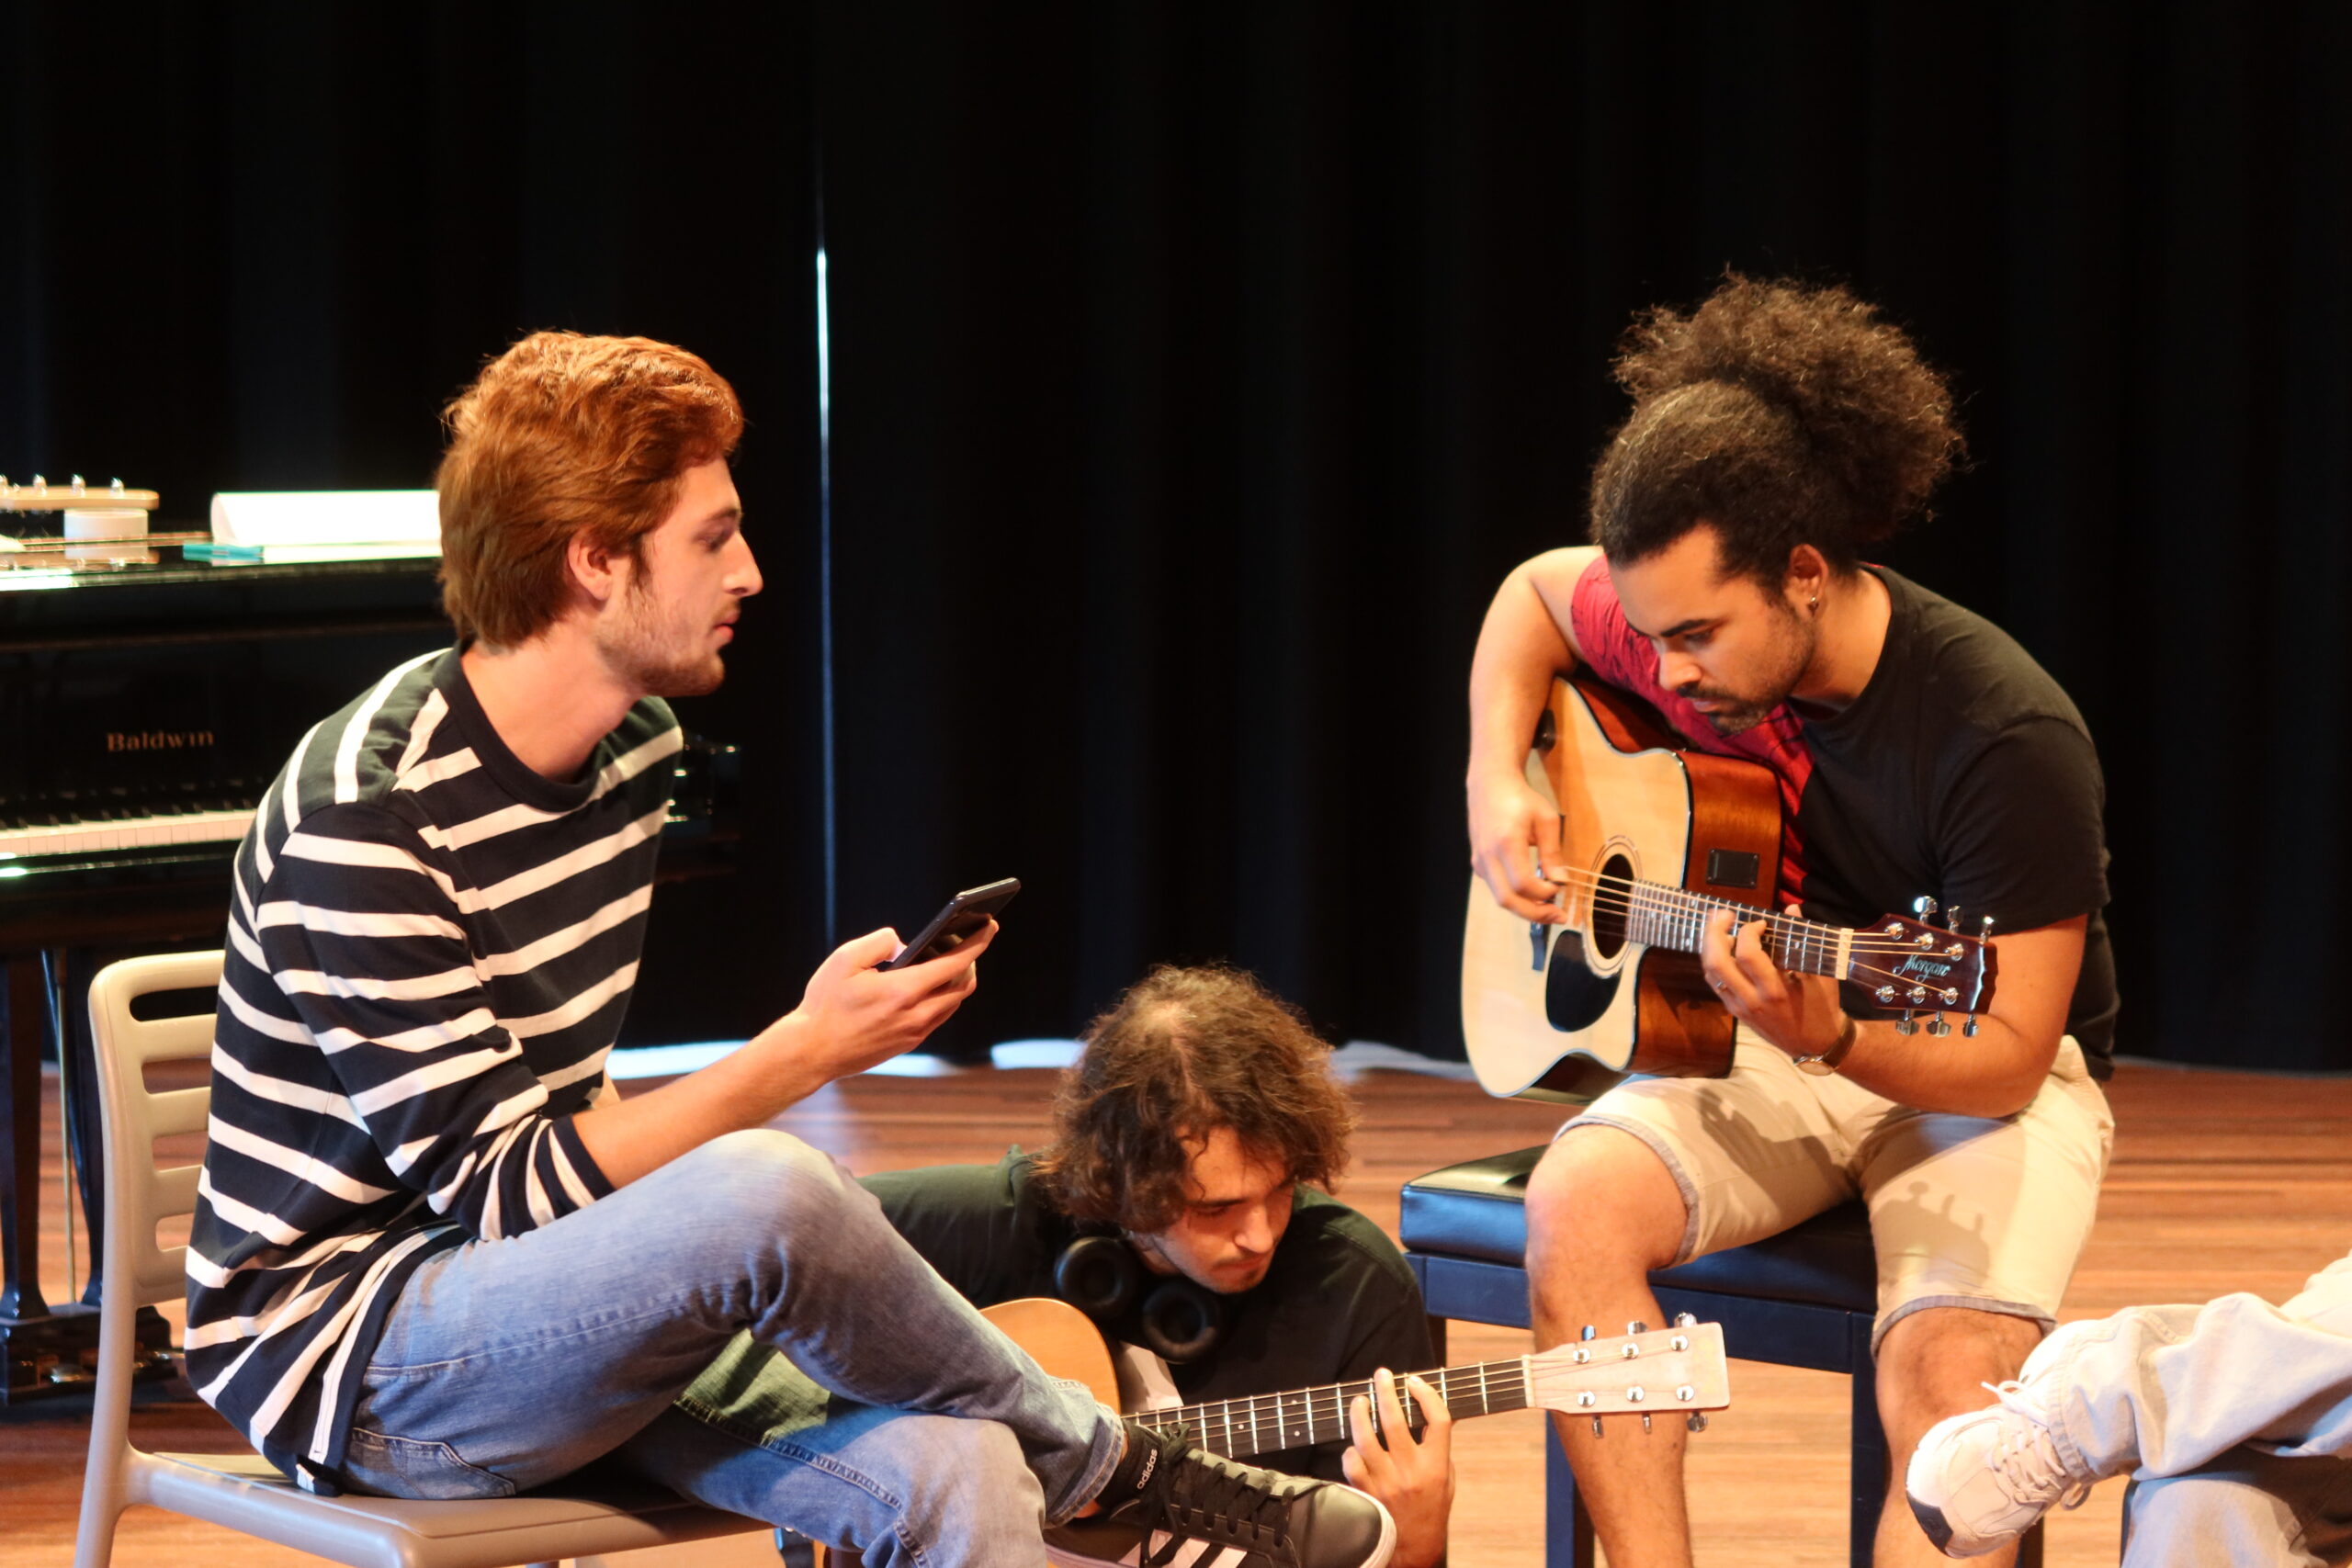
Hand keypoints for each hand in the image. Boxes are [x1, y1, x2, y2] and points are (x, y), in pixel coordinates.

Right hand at [775, 920, 995, 1083]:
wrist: (812, 1051)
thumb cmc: (825, 1003)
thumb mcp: (846, 960)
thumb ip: (880, 942)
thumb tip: (905, 945)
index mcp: (903, 991)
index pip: (955, 964)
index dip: (977, 943)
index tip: (990, 926)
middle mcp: (916, 1015)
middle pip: (963, 985)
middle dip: (969, 960)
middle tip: (964, 940)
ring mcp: (914, 1032)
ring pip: (953, 1003)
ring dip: (957, 979)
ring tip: (946, 959)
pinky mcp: (908, 1043)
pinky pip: (938, 1016)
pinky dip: (942, 996)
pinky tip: (929, 983)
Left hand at [1343, 1369, 1453, 1567]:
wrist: (1412, 1548)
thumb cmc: (1431, 1511)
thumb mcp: (1446, 1479)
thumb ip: (1440, 1448)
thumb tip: (1433, 1412)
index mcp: (1436, 1466)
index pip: (1437, 1420)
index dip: (1427, 1395)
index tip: (1414, 1381)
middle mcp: (1410, 1471)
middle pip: (1395, 1420)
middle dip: (1386, 1391)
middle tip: (1381, 1375)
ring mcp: (1386, 1482)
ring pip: (1366, 1437)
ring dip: (1360, 1413)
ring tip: (1360, 1400)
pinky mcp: (1366, 1492)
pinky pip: (1351, 1462)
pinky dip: (1350, 1451)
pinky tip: (1354, 1445)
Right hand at [1468, 771, 1566, 923]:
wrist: (1490, 784)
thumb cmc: (1520, 799)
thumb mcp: (1546, 820)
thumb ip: (1552, 853)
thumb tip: (1561, 882)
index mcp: (1506, 842)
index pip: (1523, 883)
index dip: (1544, 894)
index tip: (1560, 889)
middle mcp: (1488, 855)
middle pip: (1507, 899)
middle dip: (1534, 914)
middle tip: (1557, 917)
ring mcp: (1480, 861)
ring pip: (1500, 898)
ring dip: (1525, 908)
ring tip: (1548, 909)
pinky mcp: (1478, 863)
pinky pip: (1497, 888)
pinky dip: (1515, 896)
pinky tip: (1532, 893)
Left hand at [1699, 904, 1843, 1059]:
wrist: (1817, 1044)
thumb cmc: (1822, 1006)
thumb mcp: (1819, 974)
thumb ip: (1802, 940)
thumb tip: (1792, 909)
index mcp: (1774, 991)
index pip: (1747, 954)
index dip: (1749, 931)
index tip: (1761, 923)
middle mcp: (1751, 1000)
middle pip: (1716, 962)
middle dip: (1714, 932)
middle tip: (1723, 914)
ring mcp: (1739, 1008)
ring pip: (1711, 972)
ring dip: (1710, 945)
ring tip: (1719, 927)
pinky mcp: (1735, 1012)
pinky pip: (1716, 983)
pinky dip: (1714, 962)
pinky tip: (1722, 948)